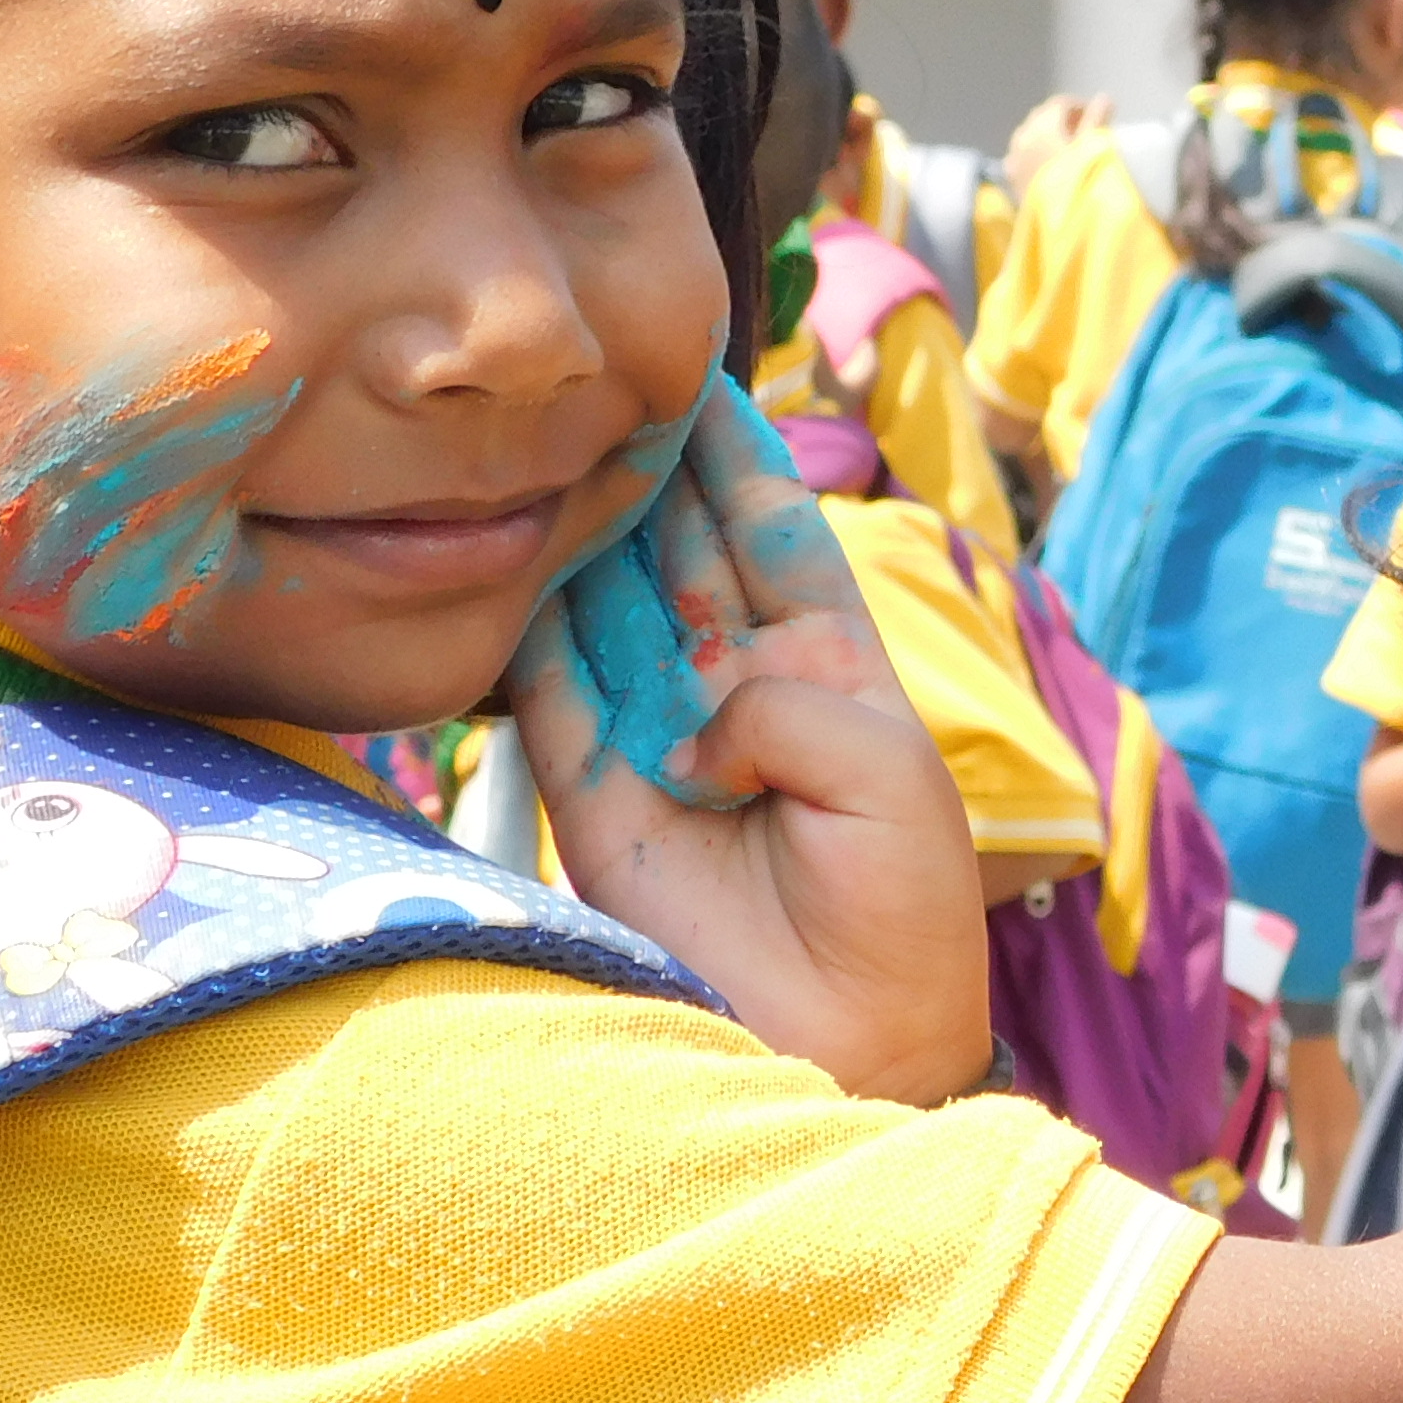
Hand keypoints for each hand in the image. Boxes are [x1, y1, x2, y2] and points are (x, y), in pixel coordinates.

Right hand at [512, 379, 992, 1103]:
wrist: (848, 1036)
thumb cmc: (899, 907)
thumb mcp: (883, 771)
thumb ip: (780, 701)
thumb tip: (682, 705)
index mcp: (830, 669)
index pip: (775, 533)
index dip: (738, 454)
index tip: (703, 367)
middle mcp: (738, 688)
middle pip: (680, 550)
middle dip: (647, 464)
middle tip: (602, 373)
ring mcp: (660, 735)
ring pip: (605, 605)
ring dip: (581, 528)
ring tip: (542, 436)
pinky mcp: (594, 796)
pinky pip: (546, 694)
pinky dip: (525, 627)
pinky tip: (503, 550)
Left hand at [1006, 90, 1108, 195]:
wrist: (1060, 222)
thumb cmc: (1081, 181)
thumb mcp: (1094, 148)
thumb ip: (1099, 120)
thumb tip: (1105, 98)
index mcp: (1043, 125)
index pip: (1060, 104)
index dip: (1080, 106)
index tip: (1096, 114)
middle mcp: (1024, 137)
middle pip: (1041, 117)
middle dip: (1061, 118)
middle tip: (1083, 128)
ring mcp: (1014, 157)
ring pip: (1028, 136)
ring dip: (1046, 135)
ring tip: (1066, 147)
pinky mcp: (1011, 178)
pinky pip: (1020, 156)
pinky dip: (1033, 153)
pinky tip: (1047, 165)